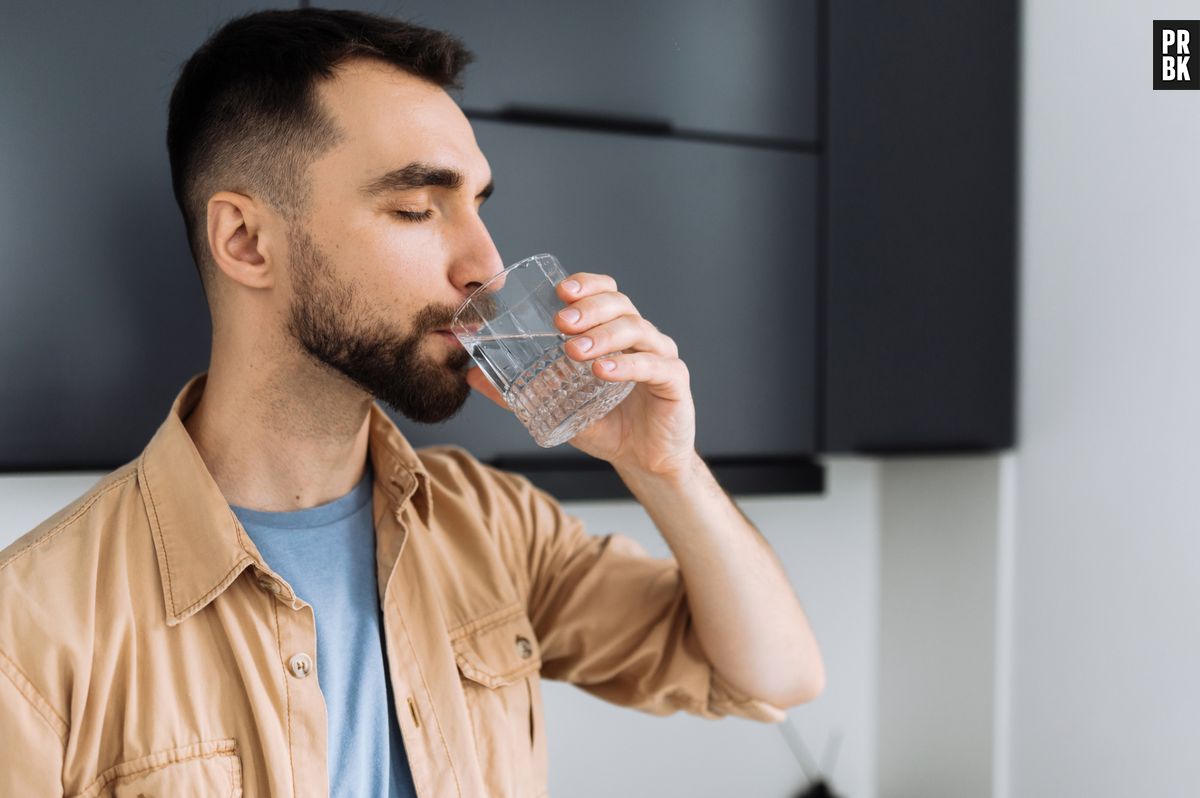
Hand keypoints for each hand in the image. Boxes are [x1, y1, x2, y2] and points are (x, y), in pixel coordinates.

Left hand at [465, 271, 697, 478]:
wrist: (643, 461)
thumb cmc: (606, 424)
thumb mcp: (557, 406)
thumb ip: (517, 391)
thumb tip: (472, 376)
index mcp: (615, 333)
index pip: (606, 293)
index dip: (586, 284)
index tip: (561, 290)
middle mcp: (641, 337)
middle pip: (621, 305)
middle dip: (589, 308)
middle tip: (561, 322)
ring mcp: (661, 356)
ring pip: (636, 330)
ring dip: (603, 336)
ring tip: (574, 350)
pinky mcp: (675, 381)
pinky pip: (655, 366)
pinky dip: (628, 366)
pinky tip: (604, 371)